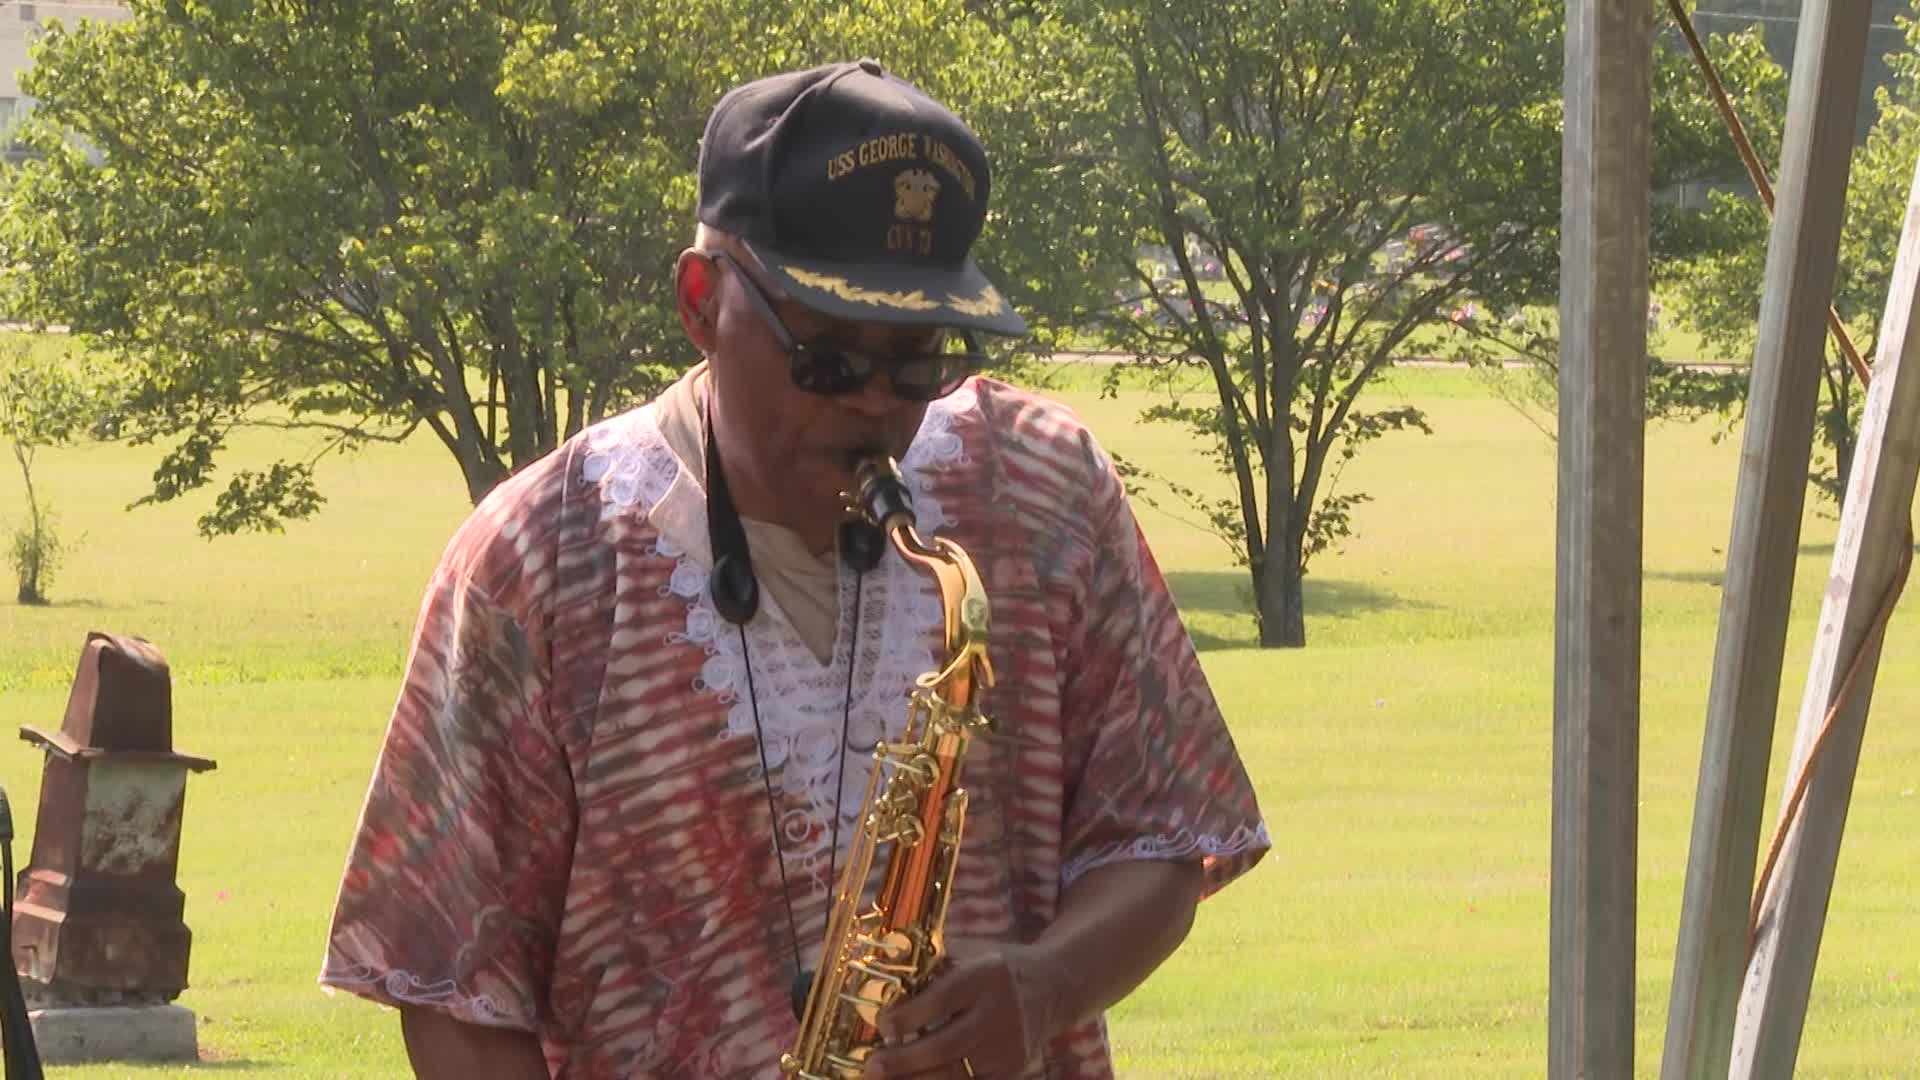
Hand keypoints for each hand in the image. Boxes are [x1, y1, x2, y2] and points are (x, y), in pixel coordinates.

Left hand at [860, 937, 1066, 1078]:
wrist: (1053, 987)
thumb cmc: (997, 968)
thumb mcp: (971, 956)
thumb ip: (934, 973)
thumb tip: (884, 995)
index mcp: (986, 976)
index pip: (944, 1000)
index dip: (910, 1016)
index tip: (883, 1024)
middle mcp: (1000, 1013)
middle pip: (947, 1045)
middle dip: (905, 1060)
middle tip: (872, 1065)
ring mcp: (1008, 1048)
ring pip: (957, 1075)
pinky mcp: (1010, 1072)